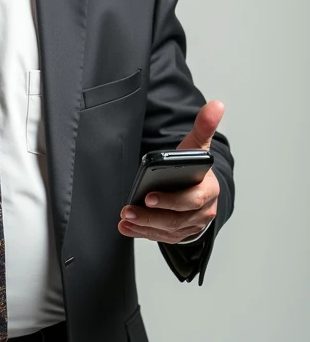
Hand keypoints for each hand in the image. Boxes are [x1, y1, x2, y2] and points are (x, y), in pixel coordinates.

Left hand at [118, 100, 223, 244]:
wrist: (199, 186)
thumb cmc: (195, 167)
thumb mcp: (197, 146)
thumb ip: (204, 127)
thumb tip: (216, 104)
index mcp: (209, 189)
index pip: (192, 198)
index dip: (171, 200)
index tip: (148, 196)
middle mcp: (204, 211)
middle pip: (177, 219)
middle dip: (151, 216)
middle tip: (128, 210)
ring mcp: (192, 225)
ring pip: (169, 231)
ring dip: (144, 226)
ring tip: (125, 218)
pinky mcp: (181, 234)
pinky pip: (162, 237)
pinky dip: (143, 234)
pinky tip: (126, 228)